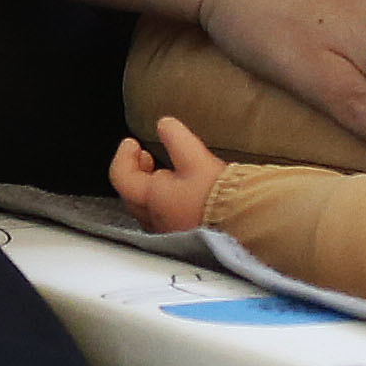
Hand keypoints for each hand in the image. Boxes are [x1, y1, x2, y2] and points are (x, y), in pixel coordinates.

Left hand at [110, 118, 225, 234]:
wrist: (245, 227)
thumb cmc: (218, 196)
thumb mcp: (195, 158)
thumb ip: (176, 138)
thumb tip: (164, 125)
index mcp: (152, 199)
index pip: (120, 176)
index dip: (123, 155)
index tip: (132, 143)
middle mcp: (156, 220)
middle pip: (132, 194)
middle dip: (136, 171)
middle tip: (146, 156)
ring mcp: (170, 232)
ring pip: (149, 209)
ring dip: (151, 189)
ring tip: (166, 173)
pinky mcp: (187, 240)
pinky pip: (167, 219)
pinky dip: (167, 203)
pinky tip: (185, 196)